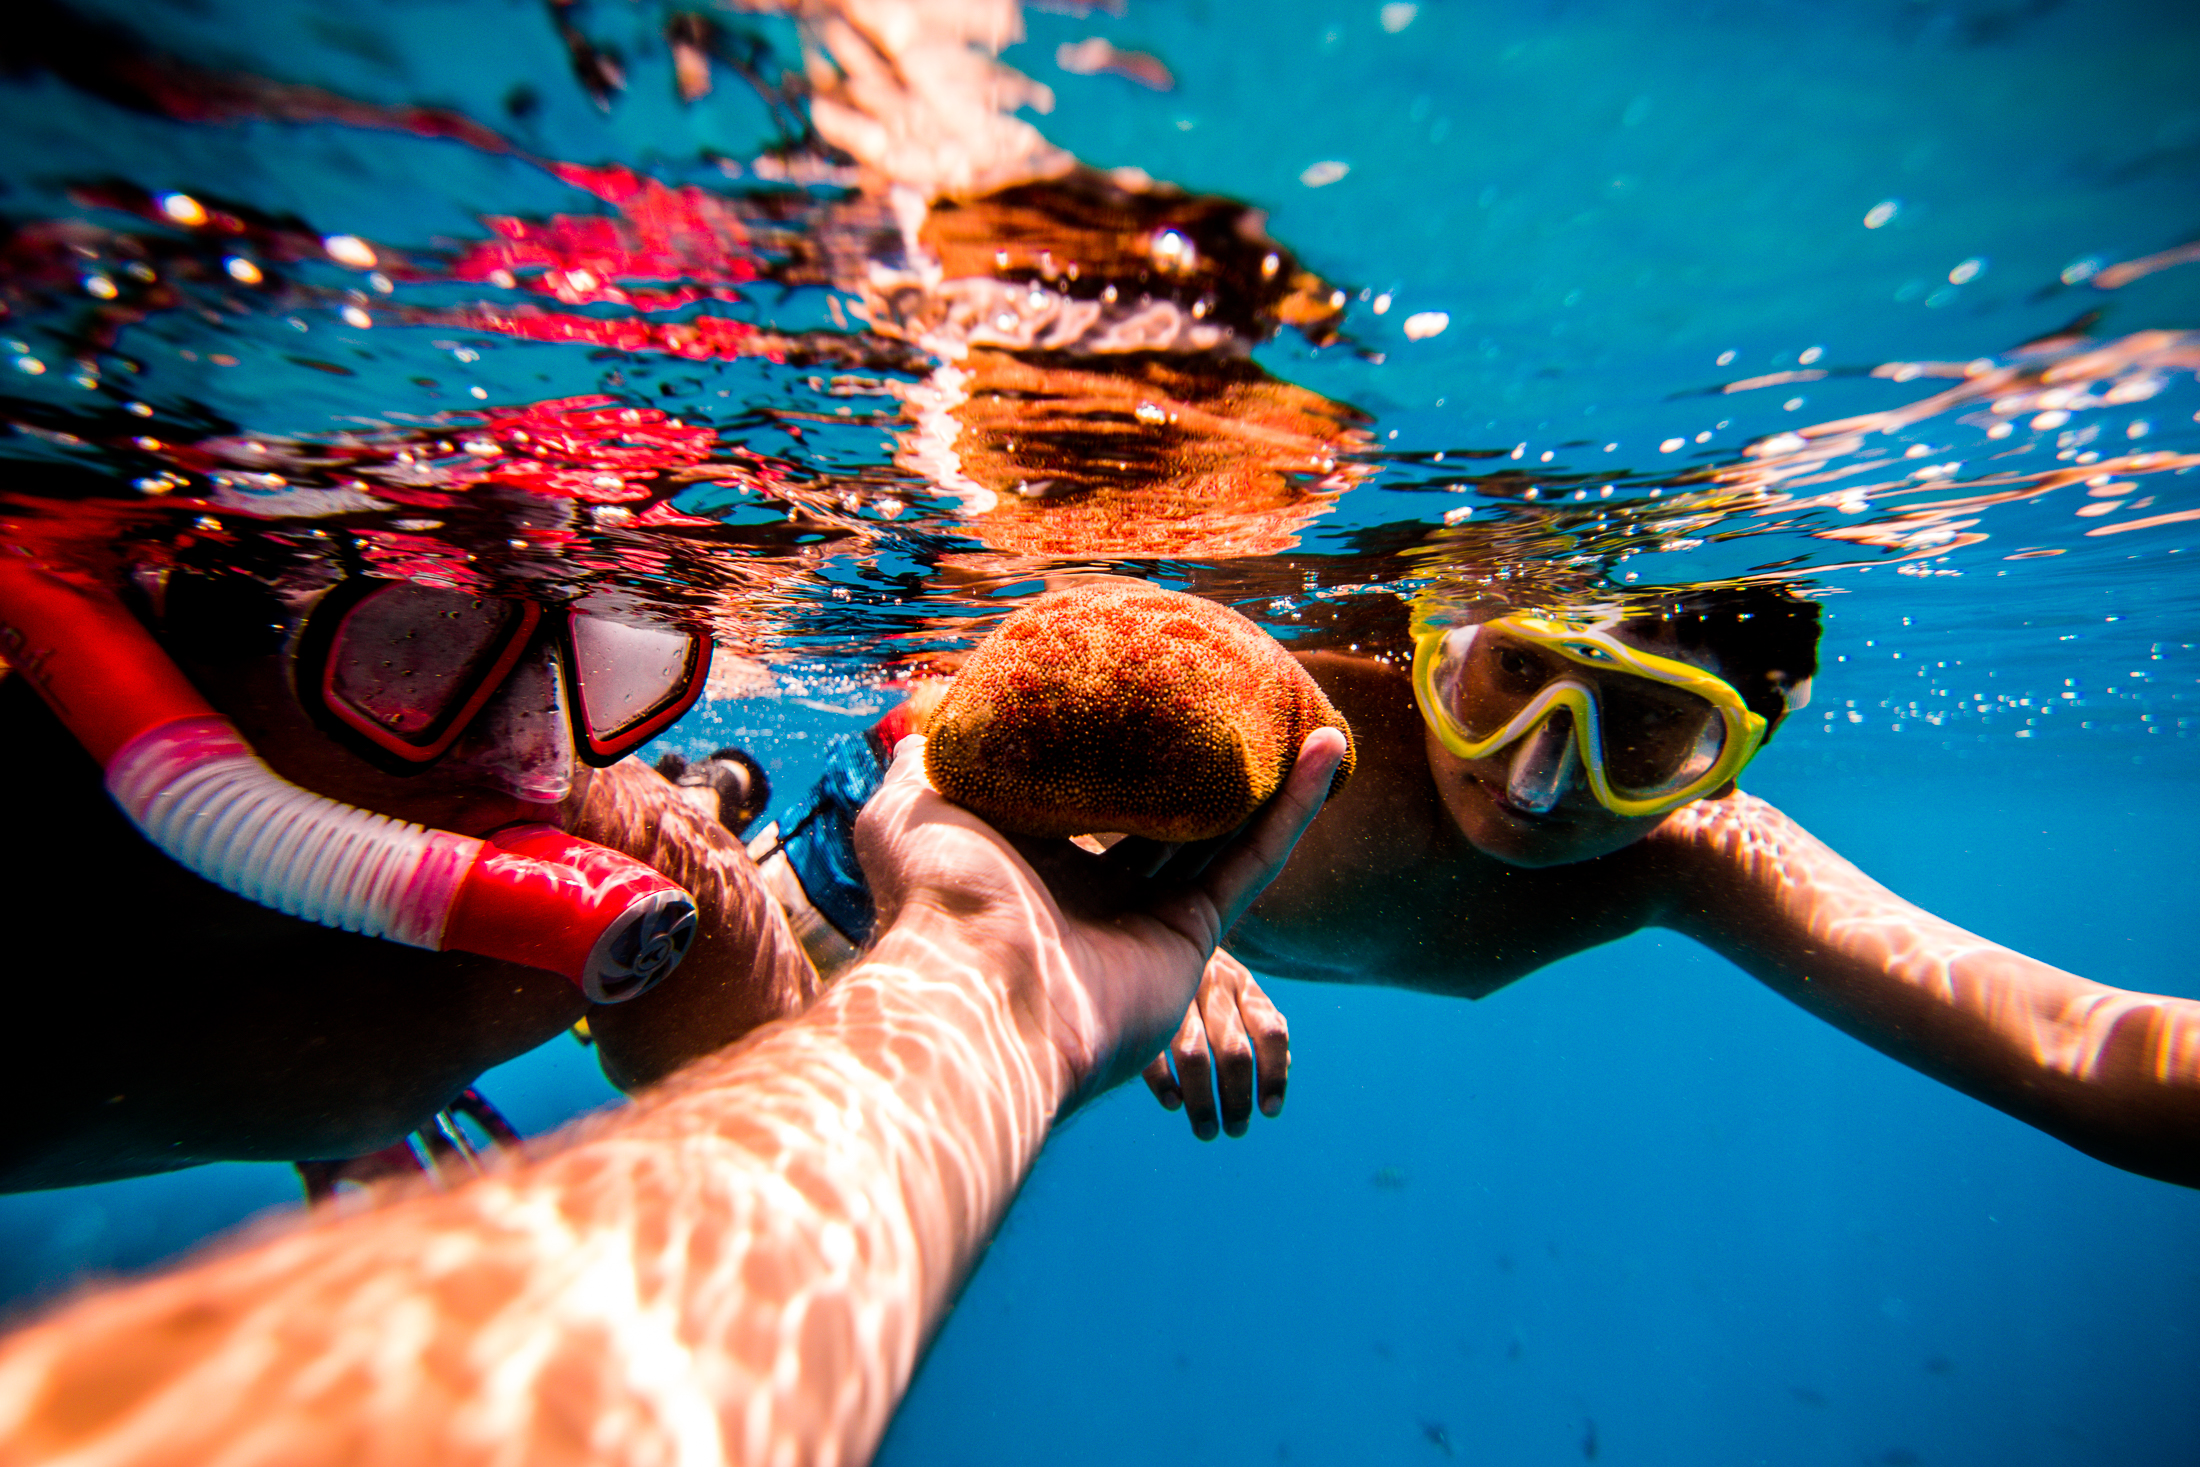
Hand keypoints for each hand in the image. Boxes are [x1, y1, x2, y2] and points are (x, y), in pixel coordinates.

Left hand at [854, 727, 1344, 1114]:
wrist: (977, 996)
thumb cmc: (938, 901)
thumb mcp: (908, 808)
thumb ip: (922, 759)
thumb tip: (927, 713)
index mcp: (1026, 859)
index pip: (1079, 790)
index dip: (1113, 741)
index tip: (1145, 685)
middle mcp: (1087, 891)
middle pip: (1155, 812)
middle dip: (1193, 764)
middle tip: (1229, 699)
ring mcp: (1143, 916)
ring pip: (1215, 832)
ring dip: (1262, 775)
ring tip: (1298, 714)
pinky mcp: (1192, 938)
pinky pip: (1251, 861)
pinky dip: (1293, 808)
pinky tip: (1326, 750)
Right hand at [1142, 949, 1289, 1139]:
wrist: (1155, 925)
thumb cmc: (1209, 979)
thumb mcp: (1241, 991)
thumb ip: (1264, 1027)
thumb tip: (1281, 1073)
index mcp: (1244, 985)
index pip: (1271, 1033)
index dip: (1274, 1076)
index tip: (1270, 1112)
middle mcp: (1214, 987)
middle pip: (1234, 1052)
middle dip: (1237, 1099)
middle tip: (1236, 1130)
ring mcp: (1175, 993)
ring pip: (1193, 1056)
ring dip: (1202, 1102)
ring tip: (1206, 1131)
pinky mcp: (1140, 1003)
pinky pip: (1152, 1049)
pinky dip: (1163, 1081)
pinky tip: (1173, 1103)